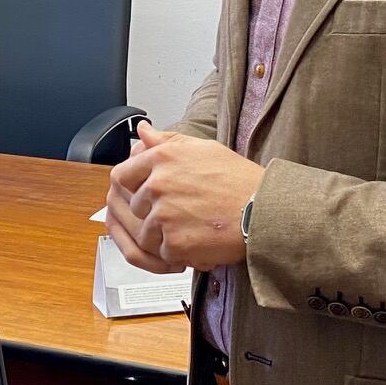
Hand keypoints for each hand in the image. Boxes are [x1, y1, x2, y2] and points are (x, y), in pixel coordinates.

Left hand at [106, 123, 263, 272]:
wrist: (263, 212)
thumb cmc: (240, 181)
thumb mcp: (203, 149)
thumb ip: (167, 141)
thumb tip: (143, 131)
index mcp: (162, 158)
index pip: (122, 175)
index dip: (131, 188)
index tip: (144, 195)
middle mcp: (158, 185)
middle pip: (132, 207)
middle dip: (151, 213)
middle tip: (180, 214)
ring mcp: (163, 215)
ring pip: (145, 233)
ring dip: (164, 235)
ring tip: (193, 228)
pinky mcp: (173, 243)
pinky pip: (162, 253)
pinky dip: (179, 252)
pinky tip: (199, 241)